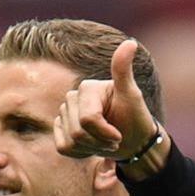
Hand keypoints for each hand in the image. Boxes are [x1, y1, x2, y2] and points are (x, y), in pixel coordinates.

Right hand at [54, 39, 156, 159]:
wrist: (132, 140)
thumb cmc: (134, 118)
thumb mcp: (132, 97)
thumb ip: (124, 71)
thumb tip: (130, 42)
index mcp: (87, 88)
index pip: (88, 120)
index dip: (105, 133)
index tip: (120, 135)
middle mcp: (72, 97)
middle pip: (78, 132)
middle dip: (100, 142)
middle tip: (114, 138)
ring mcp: (64, 113)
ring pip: (70, 141)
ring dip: (92, 148)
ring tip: (105, 142)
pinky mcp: (60, 129)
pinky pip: (62, 147)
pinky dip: (80, 153)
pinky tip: (92, 146)